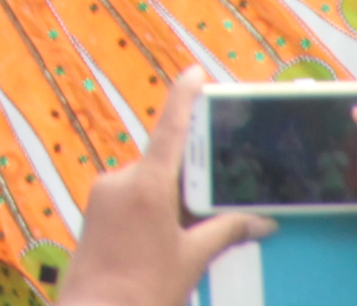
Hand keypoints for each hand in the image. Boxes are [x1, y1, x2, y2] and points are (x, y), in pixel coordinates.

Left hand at [59, 69, 273, 305]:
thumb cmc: (146, 289)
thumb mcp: (193, 258)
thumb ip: (226, 231)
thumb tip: (262, 221)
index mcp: (146, 185)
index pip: (170, 130)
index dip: (184, 98)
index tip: (195, 73)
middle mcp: (120, 180)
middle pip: (164, 161)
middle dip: (192, 171)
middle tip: (223, 175)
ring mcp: (103, 194)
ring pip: (148, 182)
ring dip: (173, 194)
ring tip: (198, 221)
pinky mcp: (95, 211)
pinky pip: (131, 196)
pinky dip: (154, 205)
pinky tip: (171, 232)